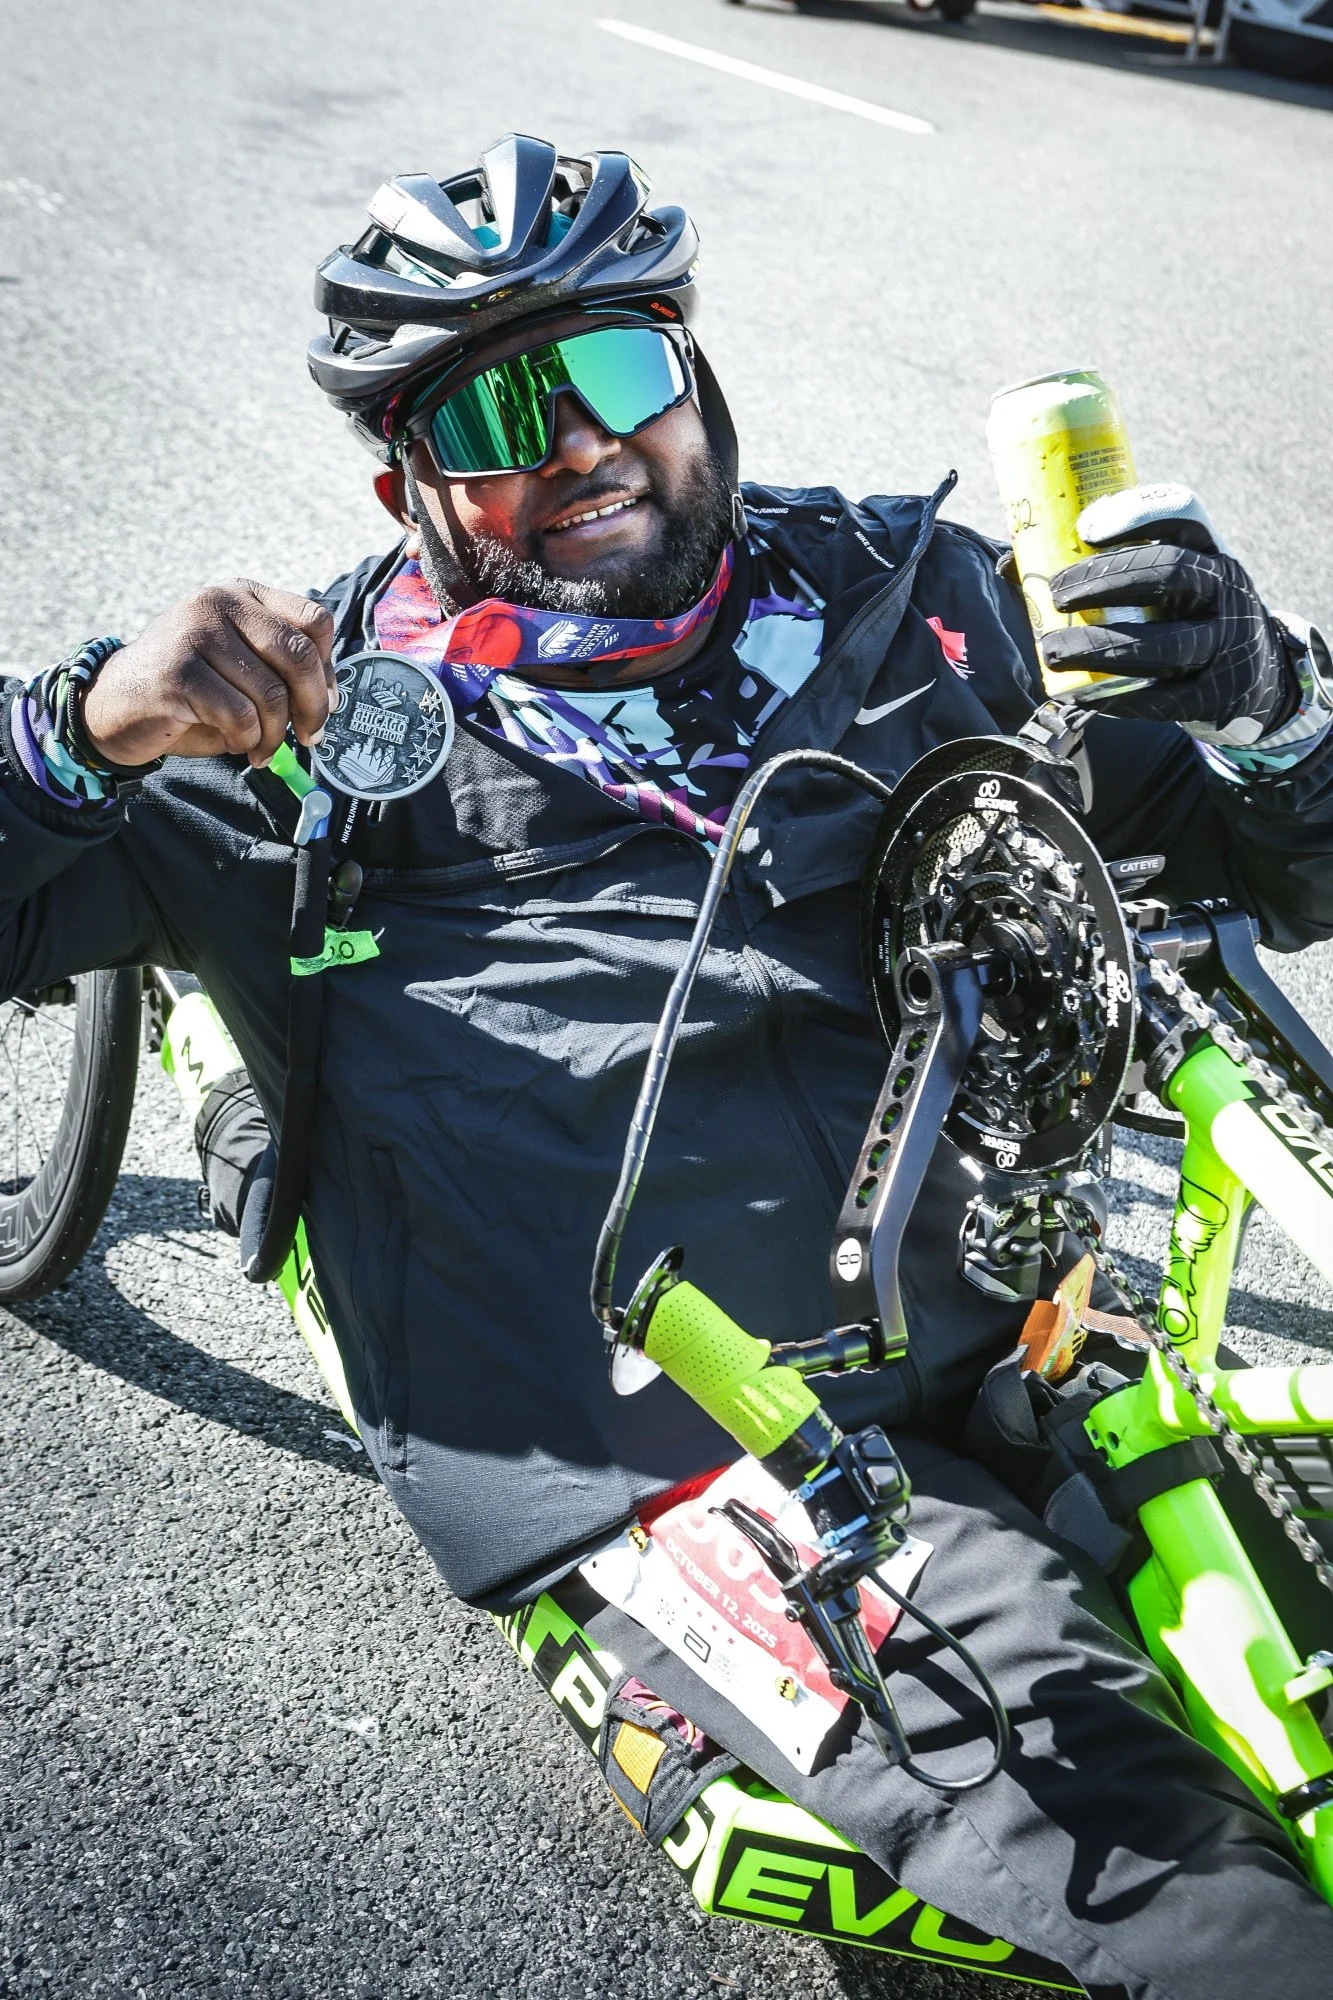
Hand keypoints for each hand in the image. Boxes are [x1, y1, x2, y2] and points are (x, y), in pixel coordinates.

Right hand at [81, 580, 335, 769]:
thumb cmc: (190, 692)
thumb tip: (330, 698)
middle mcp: (219, 603)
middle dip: (313, 707)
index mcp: (243, 595)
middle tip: (310, 737)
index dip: (328, 670)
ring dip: (274, 734)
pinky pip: (240, 716)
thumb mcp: (241, 668)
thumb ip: (281, 669)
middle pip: (298, 655)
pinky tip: (235, 744)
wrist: (116, 706)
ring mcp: (196, 633)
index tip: (325, 704)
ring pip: (270, 694)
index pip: (314, 621)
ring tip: (260, 747)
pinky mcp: (179, 672)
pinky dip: (246, 741)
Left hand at [1039, 485, 1295, 742]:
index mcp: (1209, 550)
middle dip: (1106, 581)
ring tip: (1051, 651)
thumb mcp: (1165, 582)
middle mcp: (1225, 590)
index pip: (1182, 514)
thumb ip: (1105, 568)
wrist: (1250, 675)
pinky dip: (1116, 697)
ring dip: (1100, 648)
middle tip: (1056, 595)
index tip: (1084, 530)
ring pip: (1165, 645)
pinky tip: (1078, 694)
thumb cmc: (1182, 616)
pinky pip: (1162, 699)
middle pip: (1170, 573)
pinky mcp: (1215, 695)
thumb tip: (1011, 566)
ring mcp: (1226, 644)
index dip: (1135, 516)